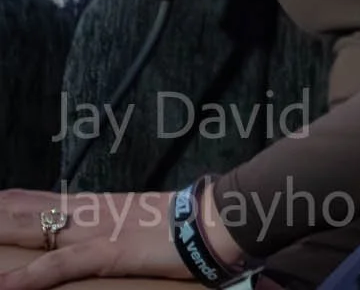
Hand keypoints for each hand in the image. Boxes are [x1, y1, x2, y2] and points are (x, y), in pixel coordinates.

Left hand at [0, 189, 190, 287]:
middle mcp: (90, 213)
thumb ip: (122, 221)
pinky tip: (3, 284)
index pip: (42, 201)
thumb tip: (118, 228)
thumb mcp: (146, 219)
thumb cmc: (188, 223)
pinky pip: (57, 267)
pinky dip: (26, 278)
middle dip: (1, 212)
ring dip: (1, 230)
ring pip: (34, 230)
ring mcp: (95, 231)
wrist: (215, 219)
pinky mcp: (105, 253)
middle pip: (28, 211)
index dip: (12, 202)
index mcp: (99, 206)